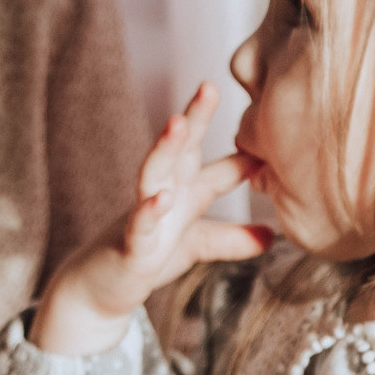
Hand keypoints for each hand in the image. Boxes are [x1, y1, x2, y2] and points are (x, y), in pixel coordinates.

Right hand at [32, 82, 267, 354]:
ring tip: (177, 123)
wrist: (100, 287)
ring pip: (152, 174)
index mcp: (184, 191)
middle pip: (179, 150)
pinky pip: (139, 225)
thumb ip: (232, 238)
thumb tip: (272, 235)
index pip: (217, 163)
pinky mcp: (130, 246)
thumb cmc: (146, 257)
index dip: (245, 147)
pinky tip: (161, 198)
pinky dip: (149, 211)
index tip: (274, 125)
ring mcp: (144, 216)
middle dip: (194, 117)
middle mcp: (163, 194)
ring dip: (164, 148)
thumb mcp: (197, 245)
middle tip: (209, 87)